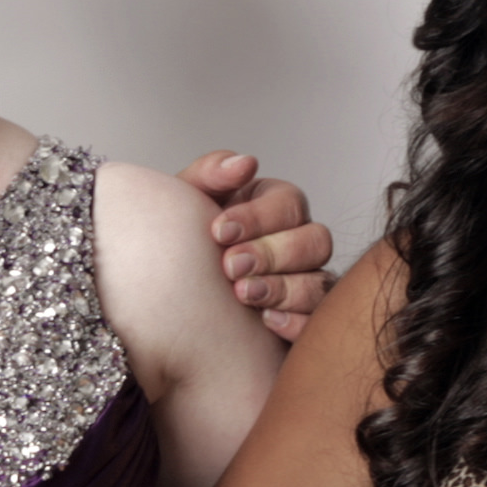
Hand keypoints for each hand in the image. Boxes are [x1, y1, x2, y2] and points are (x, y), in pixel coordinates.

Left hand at [179, 152, 334, 340]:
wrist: (167, 292)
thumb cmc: (183, 238)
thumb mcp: (188, 201)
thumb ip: (212, 174)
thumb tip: (246, 163)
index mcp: (276, 207)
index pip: (289, 204)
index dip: (258, 217)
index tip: (219, 231)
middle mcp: (299, 243)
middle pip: (315, 242)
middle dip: (272, 253)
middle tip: (230, 266)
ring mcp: (305, 282)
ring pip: (319, 283)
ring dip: (282, 289)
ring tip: (242, 294)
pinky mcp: (301, 319)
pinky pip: (315, 323)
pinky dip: (296, 322)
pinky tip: (264, 321)